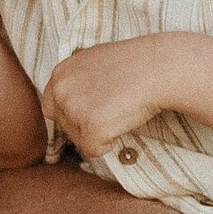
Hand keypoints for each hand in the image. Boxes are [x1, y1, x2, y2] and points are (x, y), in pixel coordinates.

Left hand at [43, 38, 177, 159]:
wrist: (160, 68)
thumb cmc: (135, 64)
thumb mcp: (95, 62)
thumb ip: (77, 81)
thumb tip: (74, 103)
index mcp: (60, 73)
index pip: (52, 107)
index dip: (75, 113)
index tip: (96, 108)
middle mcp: (61, 90)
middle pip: (65, 126)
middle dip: (86, 125)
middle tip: (113, 108)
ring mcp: (74, 109)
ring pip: (78, 140)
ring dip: (99, 133)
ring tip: (120, 109)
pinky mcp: (91, 127)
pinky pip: (93, 150)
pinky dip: (110, 143)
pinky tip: (124, 120)